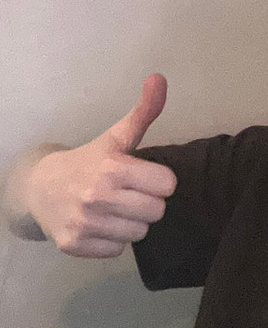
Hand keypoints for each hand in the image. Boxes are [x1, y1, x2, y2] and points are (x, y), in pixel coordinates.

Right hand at [20, 74, 176, 256]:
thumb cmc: (89, 161)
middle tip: (130, 194)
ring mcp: (85, 223)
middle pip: (157, 211)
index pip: (168, 185)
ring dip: (132, 222)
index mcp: (112, 168)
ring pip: (140, 233)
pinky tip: (101, 224)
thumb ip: (144, 111)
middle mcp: (97, 196)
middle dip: (148, 202)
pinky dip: (113, 240)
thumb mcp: (117, 136)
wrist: (40, 188)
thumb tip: (159, 78)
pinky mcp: (74, 245)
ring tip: (116, 208)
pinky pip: (118, 250)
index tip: (145, 176)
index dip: (160, 181)